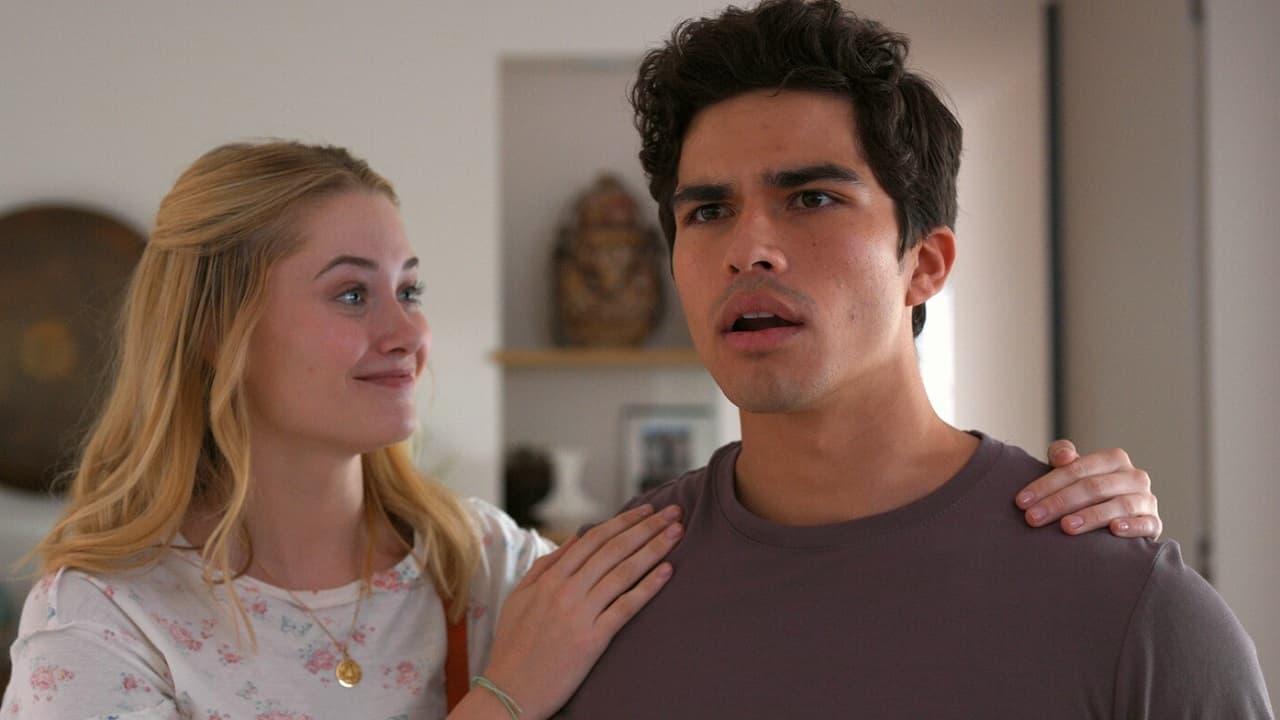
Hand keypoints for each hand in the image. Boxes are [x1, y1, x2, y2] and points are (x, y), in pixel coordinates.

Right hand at [475, 504, 681, 719]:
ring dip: (653, 548)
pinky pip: (625, 607)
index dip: (624, 521)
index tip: (646, 510)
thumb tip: (573, 540)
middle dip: (646, 527)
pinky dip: (648, 587)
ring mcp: (580, 614)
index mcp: (549, 578)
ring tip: (677, 532)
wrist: (508, 691)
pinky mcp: (592, 640)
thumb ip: (545, 566)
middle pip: (614, 549)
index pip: (594, 539)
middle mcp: (566, 590)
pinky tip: (667, 572)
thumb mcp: (519, 597)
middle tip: (673, 511)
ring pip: (623, 572)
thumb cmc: (512, 646)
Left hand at [1015, 440, 1161, 538]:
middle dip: (1059, 502)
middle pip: (1093, 487)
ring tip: (1066, 526)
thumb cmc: (1087, 491)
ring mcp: (1146, 500)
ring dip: (1091, 516)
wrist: (1120, 518)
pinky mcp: (1154, 523)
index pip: (1077, 469)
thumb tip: (1063, 456)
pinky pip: (1147, 524)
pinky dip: (1132, 526)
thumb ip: (1062, 456)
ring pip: (1119, 505)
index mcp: (1113, 459)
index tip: (1022, 501)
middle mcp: (1134, 476)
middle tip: (1033, 518)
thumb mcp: (1073, 471)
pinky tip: (1114, 530)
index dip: (1047, 484)